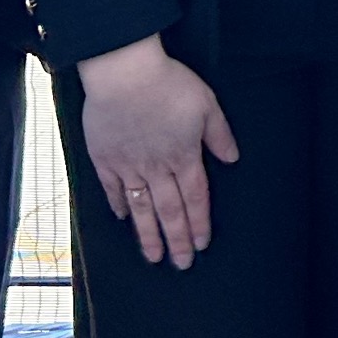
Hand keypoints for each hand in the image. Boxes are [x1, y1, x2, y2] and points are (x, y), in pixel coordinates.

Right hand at [77, 36, 238, 269]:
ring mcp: (128, 165)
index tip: (202, 245)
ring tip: (154, 257)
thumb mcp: (207, 104)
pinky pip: (113, 189)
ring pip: (141, 209)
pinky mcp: (104, 158)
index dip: (199, 223)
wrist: (124, 73)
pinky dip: (120, 205)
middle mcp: (157, 167)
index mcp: (184, 156)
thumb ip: (219, 135)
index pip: (195, 198)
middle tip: (181, 265)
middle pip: (169, 211)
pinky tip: (125, 219)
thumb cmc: (169, 83)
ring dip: (148, 235)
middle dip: (177, 240)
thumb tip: (232, 159)